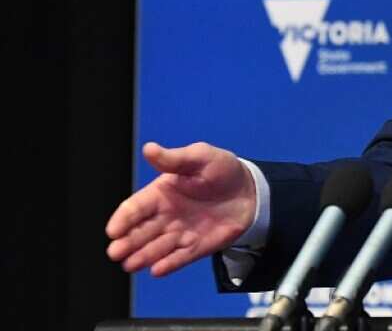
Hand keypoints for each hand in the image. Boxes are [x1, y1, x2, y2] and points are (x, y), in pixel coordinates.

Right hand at [106, 141, 257, 276]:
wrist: (251, 190)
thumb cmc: (221, 170)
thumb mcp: (200, 157)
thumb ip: (174, 159)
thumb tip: (149, 149)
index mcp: (160, 194)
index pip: (136, 207)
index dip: (123, 218)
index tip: (113, 230)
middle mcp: (165, 216)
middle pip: (141, 231)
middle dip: (127, 242)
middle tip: (115, 252)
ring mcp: (180, 233)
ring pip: (156, 247)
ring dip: (142, 256)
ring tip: (129, 264)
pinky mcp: (196, 247)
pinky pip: (180, 257)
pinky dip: (169, 264)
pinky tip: (157, 270)